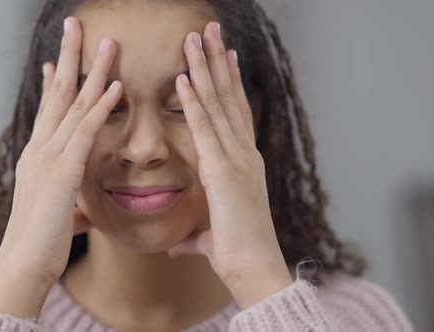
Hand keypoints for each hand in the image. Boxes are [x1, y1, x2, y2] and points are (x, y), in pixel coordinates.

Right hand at [0, 17, 121, 317]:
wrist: (24, 264)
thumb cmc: (39, 241)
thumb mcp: (56, 213)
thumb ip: (69, 203)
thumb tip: (80, 210)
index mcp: (39, 156)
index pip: (48, 111)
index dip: (56, 82)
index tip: (60, 60)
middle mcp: (40, 149)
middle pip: (57, 94)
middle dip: (70, 57)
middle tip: (76, 27)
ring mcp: (50, 157)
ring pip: (73, 105)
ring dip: (93, 71)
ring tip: (107, 43)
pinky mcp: (64, 172)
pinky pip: (85, 132)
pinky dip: (100, 108)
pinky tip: (114, 87)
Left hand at [168, 22, 292, 308]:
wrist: (253, 268)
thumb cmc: (237, 252)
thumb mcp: (212, 235)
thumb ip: (197, 232)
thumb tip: (180, 241)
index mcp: (244, 162)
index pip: (236, 112)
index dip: (230, 81)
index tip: (225, 55)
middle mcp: (244, 153)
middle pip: (230, 98)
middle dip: (219, 61)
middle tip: (211, 30)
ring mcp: (236, 159)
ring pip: (219, 104)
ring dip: (207, 68)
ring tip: (197, 36)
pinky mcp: (222, 171)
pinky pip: (204, 128)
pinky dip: (193, 101)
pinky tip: (183, 77)